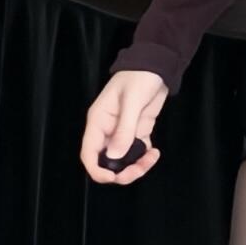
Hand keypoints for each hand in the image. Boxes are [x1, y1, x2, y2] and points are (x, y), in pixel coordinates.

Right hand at [79, 69, 168, 186]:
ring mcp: (122, 132)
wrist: (156, 66)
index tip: (113, 178)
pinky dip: (145, 158)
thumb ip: (124, 130)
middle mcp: (107, 130)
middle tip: (139, 169)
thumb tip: (115, 157)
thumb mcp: (132, 102)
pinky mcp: (137, 132)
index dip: (97, 170)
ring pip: (122, 160)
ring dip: (135, 166)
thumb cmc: (139, 77)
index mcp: (98, 121)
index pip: (89, 153)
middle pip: (106, 162)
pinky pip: (137, 152)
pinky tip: (155, 153)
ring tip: (151, 158)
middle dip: (121, 172)